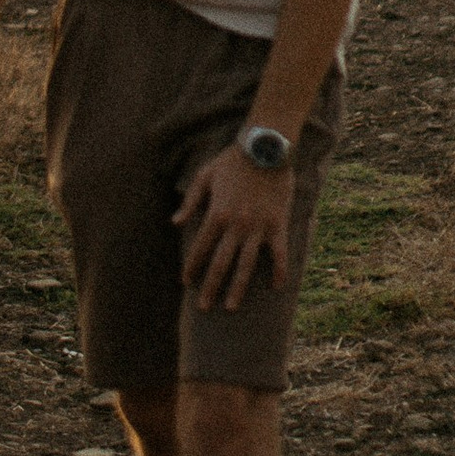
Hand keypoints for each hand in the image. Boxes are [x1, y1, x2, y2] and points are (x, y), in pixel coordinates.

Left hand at [173, 145, 293, 310]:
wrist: (265, 148)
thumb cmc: (232, 161)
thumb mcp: (204, 176)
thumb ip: (190, 202)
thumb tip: (175, 223)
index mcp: (216, 214)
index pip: (200, 248)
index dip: (191, 267)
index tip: (185, 282)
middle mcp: (236, 225)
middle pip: (220, 263)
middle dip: (210, 287)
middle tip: (203, 307)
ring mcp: (258, 227)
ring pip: (246, 265)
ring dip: (238, 288)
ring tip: (231, 307)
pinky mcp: (278, 225)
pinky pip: (279, 253)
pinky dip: (279, 271)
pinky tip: (276, 287)